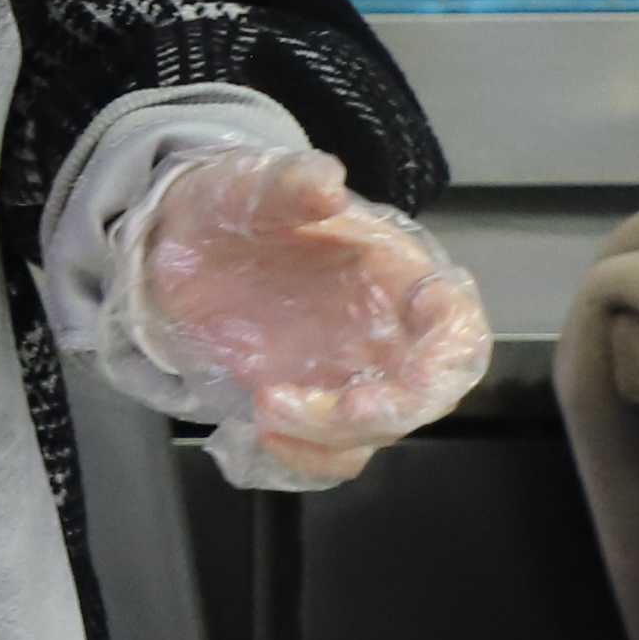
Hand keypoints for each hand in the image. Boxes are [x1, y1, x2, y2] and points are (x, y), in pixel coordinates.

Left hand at [140, 148, 489, 486]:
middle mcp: (389, 335)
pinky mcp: (309, 406)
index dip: (451, 358)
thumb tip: (326, 181)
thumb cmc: (237, 208)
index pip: (458, 327)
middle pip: (424, 395)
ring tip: (266, 410)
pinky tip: (262, 433)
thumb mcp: (256, 186)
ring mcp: (351, 376)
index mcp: (400, 277)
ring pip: (374, 433)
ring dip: (332, 438)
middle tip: (337, 415)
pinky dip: (306, 458)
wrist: (180, 243)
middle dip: (388, 413)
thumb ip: (293, 183)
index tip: (421, 375)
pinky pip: (328, 453)